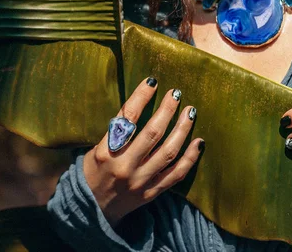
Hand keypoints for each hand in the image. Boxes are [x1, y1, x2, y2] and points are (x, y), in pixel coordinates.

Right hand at [83, 77, 203, 226]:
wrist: (93, 210)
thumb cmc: (94, 172)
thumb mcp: (95, 150)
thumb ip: (115, 132)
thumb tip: (139, 103)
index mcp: (106, 152)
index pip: (126, 119)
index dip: (140, 97)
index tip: (152, 82)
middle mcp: (124, 167)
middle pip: (152, 133)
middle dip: (167, 110)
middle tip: (176, 94)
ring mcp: (140, 181)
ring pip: (169, 152)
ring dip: (182, 129)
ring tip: (190, 111)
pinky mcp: (152, 192)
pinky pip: (177, 174)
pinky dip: (190, 158)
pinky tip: (199, 142)